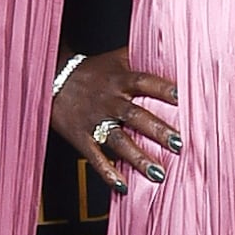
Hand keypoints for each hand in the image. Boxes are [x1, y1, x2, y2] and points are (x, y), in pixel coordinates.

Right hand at [51, 47, 180, 193]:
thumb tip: (169, 47)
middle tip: (178, 143)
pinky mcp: (81, 137)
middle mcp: (109, 100)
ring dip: (138, 157)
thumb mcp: (115, 58)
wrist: (52, 78)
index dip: (162, 88)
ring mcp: (94, 120)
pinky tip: (123, 186)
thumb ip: (140, 56)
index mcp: (119, 79)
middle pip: (134, 115)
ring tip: (158, 174)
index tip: (182, 97)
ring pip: (118, 140)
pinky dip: (107, 172)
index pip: (144, 82)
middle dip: (156, 130)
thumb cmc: (91, 70)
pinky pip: (95, 156)